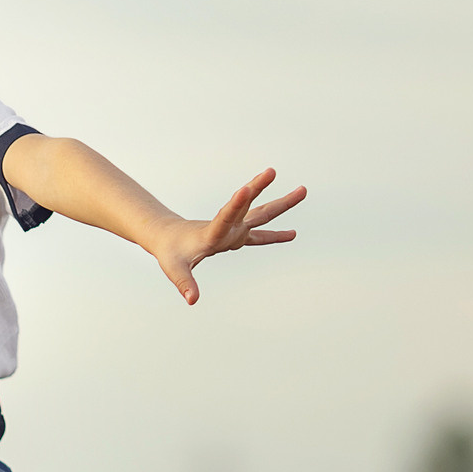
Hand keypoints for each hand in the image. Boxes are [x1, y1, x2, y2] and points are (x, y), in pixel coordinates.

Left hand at [153, 168, 305, 305]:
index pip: (225, 217)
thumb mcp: (175, 269)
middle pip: (248, 206)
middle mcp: (227, 227)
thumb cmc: (170, 253)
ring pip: (260, 213)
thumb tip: (192, 300)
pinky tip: (292, 234)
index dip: (235, 205)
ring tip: (303, 190)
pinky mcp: (237, 235)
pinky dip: (275, 234)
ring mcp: (235, 229)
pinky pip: (260, 233)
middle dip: (259, 188)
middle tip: (272, 171)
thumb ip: (185, 283)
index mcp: (212, 233)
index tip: (245, 189)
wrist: (169, 237)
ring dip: (281, 203)